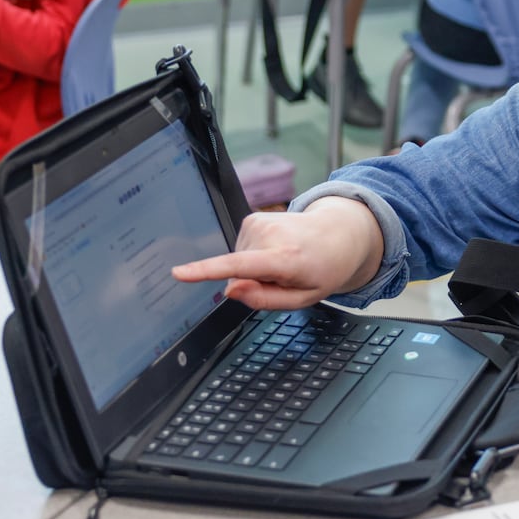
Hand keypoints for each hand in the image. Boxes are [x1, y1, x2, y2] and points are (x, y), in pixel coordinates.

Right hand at [170, 197, 383, 309]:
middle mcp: (271, 236)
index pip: (240, 266)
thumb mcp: (303, 299)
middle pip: (238, 276)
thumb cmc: (323, 268)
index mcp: (285, 259)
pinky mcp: (252, 219)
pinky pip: (239, 251)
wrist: (338, 233)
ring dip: (256, 268)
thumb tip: (229, 291)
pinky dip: (254, 256)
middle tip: (285, 277)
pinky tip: (275, 250)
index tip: (180, 273)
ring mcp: (260, 223)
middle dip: (255, 284)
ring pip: (237, 264)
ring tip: (284, 262)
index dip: (207, 270)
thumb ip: (264, 299)